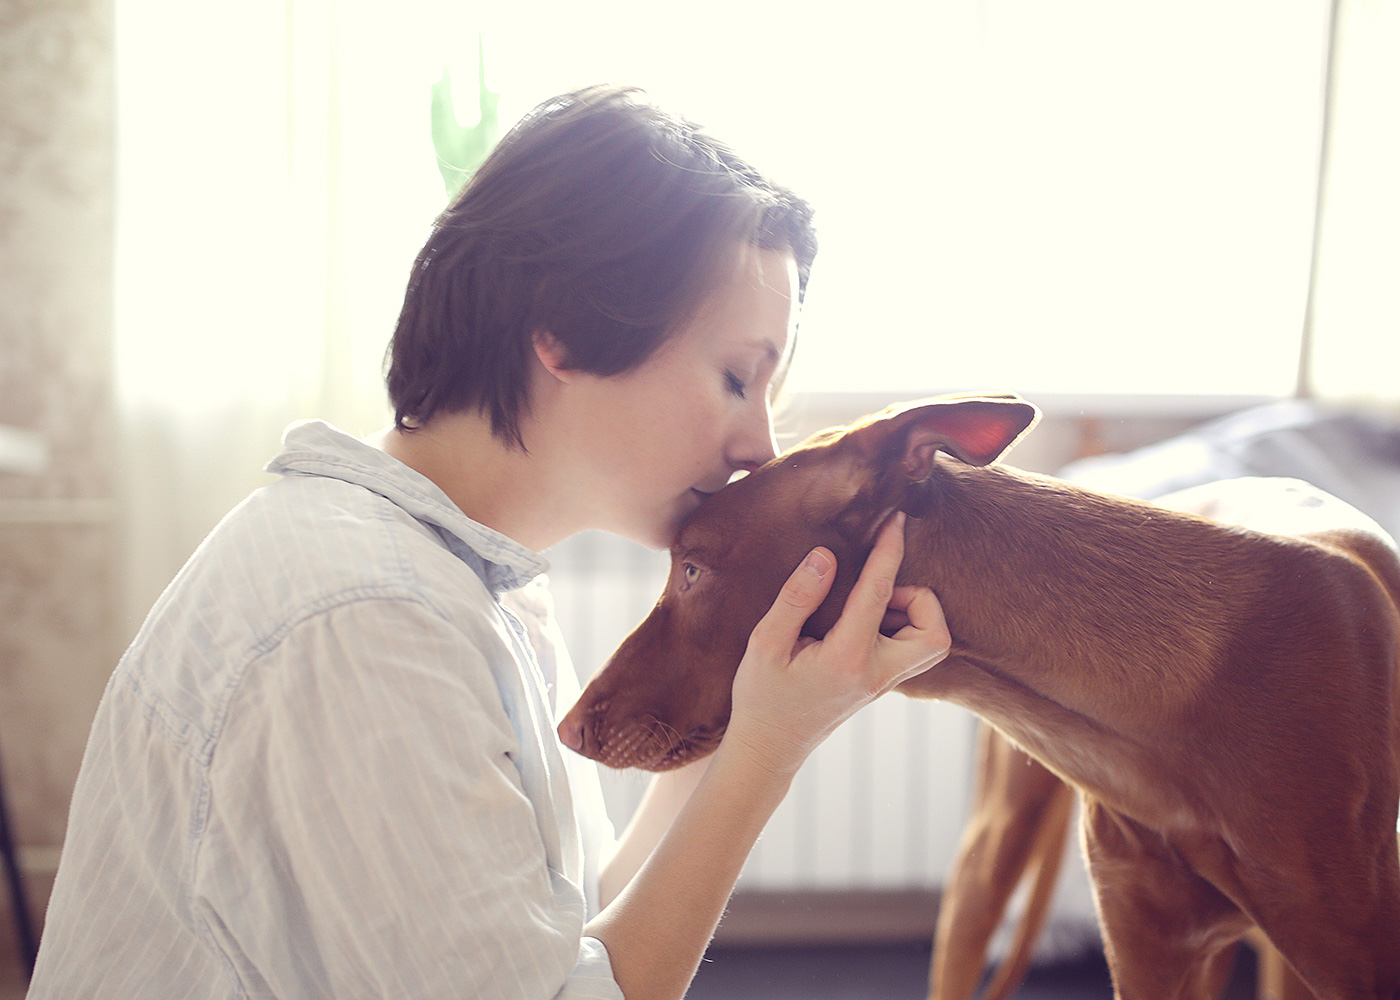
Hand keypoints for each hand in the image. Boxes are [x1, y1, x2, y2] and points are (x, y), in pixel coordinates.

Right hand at [723, 512, 950, 776]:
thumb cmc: (762, 694)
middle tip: (879, 590)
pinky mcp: (882, 685)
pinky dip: (904, 627)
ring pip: (933, 643)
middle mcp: (875, 674)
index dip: (888, 552)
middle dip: (919, 598)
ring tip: (870, 605)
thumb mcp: (764, 643)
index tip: (894, 521)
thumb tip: (826, 557)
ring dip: (915, 614)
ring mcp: (883, 683)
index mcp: (845, 659)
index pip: (878, 594)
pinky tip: (866, 619)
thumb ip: (796, 598)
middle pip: (934, 630)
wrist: (769, 746)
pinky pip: (915, 650)